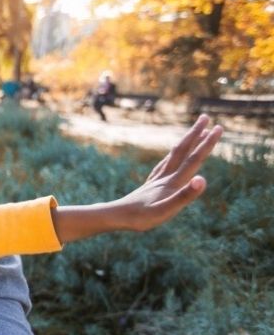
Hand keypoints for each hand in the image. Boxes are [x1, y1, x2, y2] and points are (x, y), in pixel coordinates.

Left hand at [53, 115, 221, 242]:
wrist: (115, 217)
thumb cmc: (140, 218)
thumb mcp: (165, 211)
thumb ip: (184, 196)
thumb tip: (202, 179)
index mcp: (172, 182)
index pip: (194, 160)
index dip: (207, 144)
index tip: (219, 127)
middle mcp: (165, 177)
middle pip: (182, 151)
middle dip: (195, 134)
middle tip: (205, 117)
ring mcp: (156, 180)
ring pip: (173, 156)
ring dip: (186, 143)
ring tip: (195, 132)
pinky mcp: (150, 185)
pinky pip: (163, 166)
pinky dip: (171, 157)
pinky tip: (171, 158)